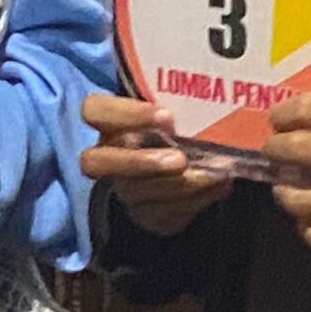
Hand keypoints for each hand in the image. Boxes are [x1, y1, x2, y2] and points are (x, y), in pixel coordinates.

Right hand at [78, 94, 232, 236]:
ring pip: (139, 193)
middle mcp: (106, 158)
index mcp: (109, 123)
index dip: (127, 115)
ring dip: (180, 185)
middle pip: (96, 163)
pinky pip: (165, 215)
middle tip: (180, 160)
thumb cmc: (179, 128)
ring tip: (214, 175)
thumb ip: (179, 102)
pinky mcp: (147, 216)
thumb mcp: (174, 111)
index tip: (167, 116)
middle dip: (140, 162)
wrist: (186, 168)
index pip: (93, 110)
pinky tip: (217, 187)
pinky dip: (195, 201)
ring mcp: (124, 190)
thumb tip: (210, 95)